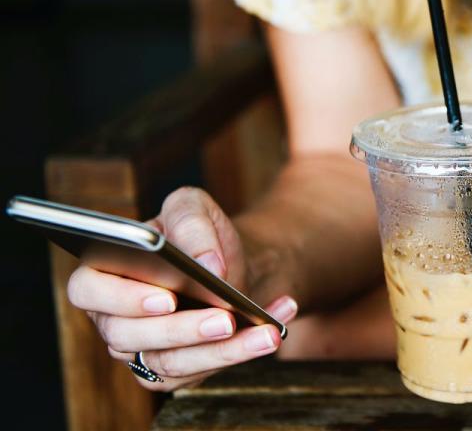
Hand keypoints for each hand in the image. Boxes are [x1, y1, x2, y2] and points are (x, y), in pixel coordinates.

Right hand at [66, 187, 297, 389]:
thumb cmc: (199, 235)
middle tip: (225, 318)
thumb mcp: (194, 208)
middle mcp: (114, 318)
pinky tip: (273, 328)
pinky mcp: (174, 370)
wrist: (231, 262)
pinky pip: (202, 371)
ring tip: (265, 332)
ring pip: (171, 362)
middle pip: (131, 336)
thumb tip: (207, 264)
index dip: (122, 298)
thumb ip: (192, 223)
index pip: (89, 290)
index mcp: (104, 272)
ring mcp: (141, 349)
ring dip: (223, 350)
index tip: (167, 297)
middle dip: (183, 329)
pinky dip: (243, 351)